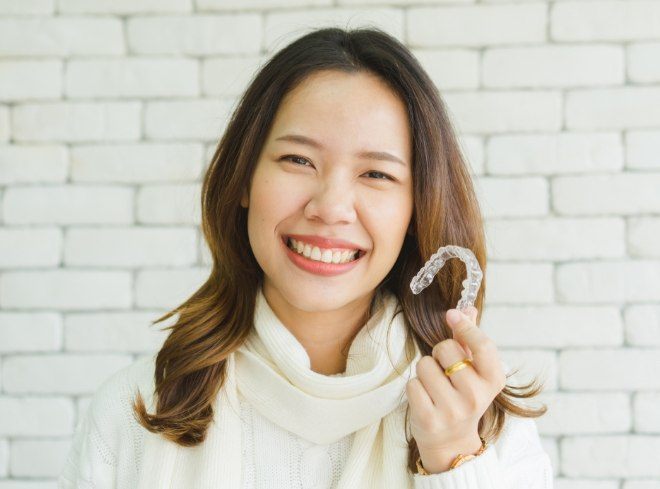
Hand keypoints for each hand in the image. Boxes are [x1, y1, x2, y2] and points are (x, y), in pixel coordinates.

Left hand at [406, 305, 505, 454]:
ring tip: (434, 387)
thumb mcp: (474, 371)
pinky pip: (412, 384)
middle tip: (444, 370)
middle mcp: (476, 396)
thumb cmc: (462, 397)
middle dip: (439, 353)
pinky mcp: (429, 419)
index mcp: (493, 381)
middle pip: (446, 349)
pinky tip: (425, 399)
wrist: (452, 442)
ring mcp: (452, 410)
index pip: (483, 346)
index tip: (452, 315)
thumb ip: (470, 339)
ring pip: (425, 365)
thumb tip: (468, 307)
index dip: (466, 327)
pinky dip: (415, 387)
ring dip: (425, 371)